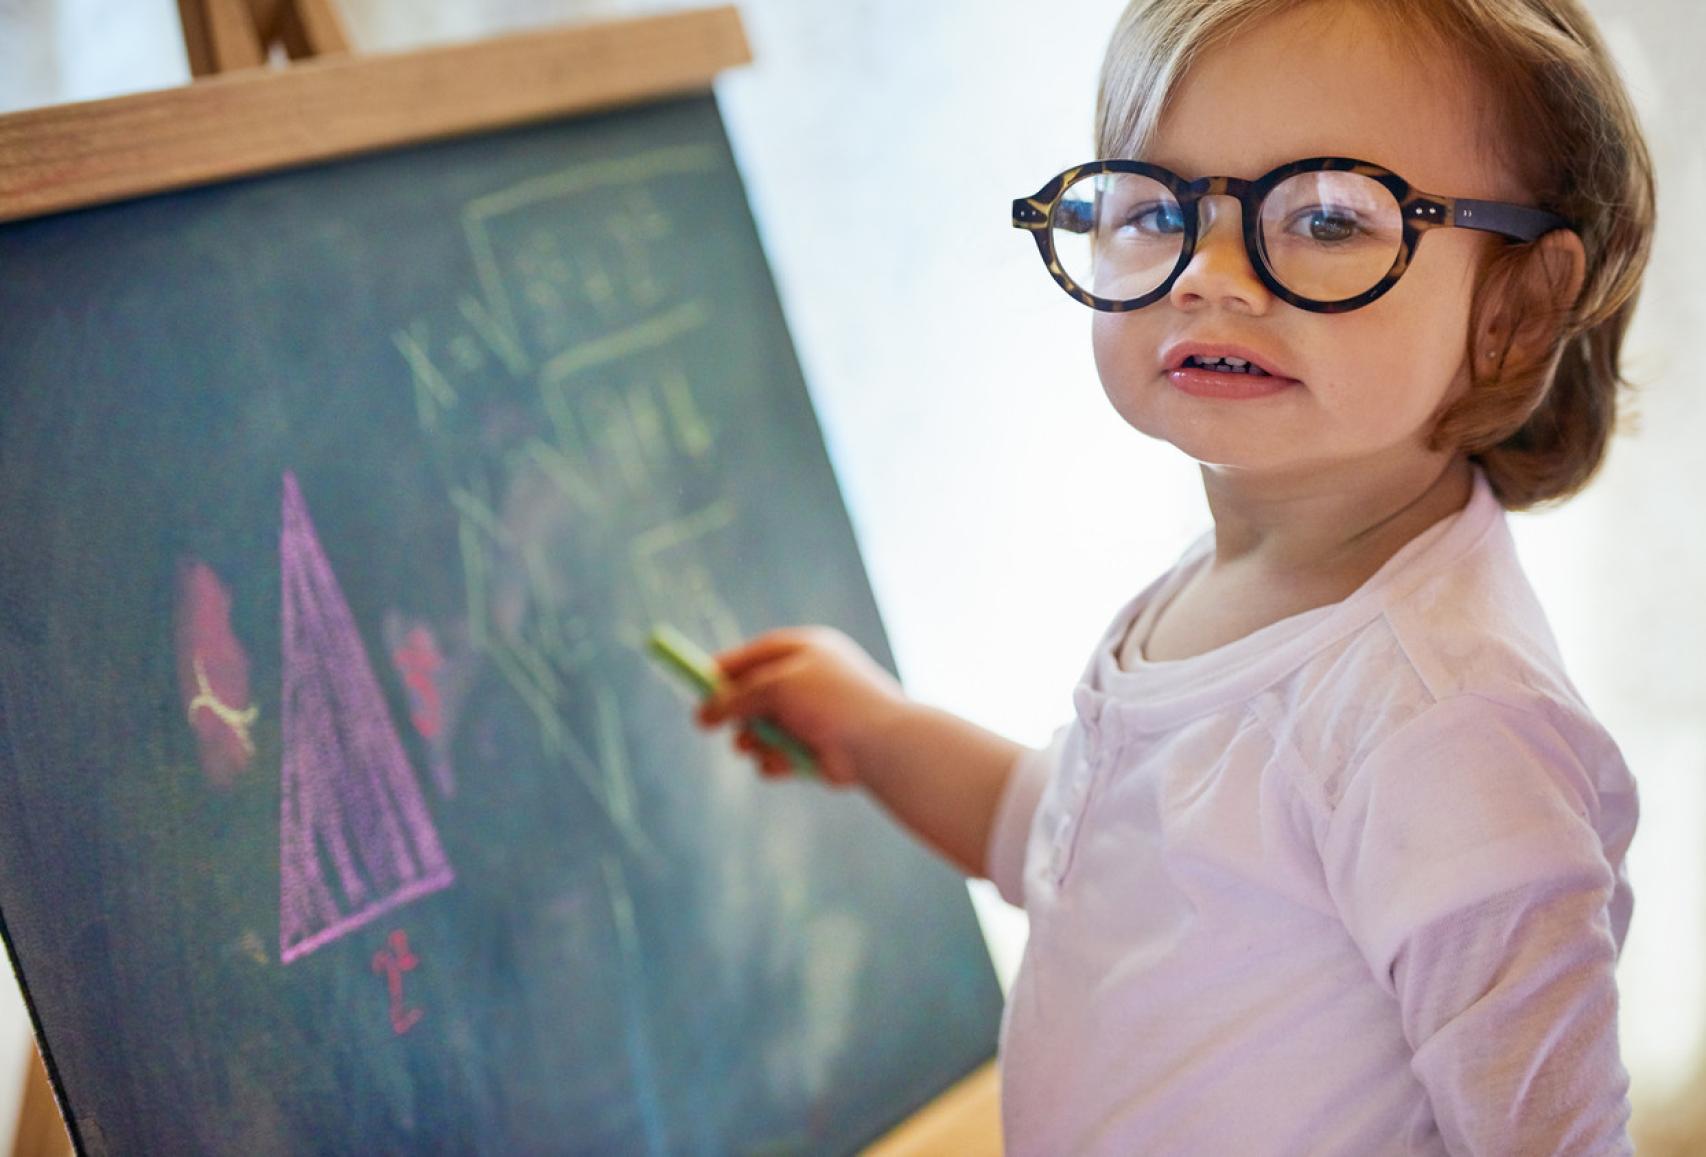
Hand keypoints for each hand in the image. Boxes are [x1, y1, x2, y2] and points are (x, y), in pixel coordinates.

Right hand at [696, 626, 907, 785]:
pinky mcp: (813, 752)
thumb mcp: (776, 687)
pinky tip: (785, 762)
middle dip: (734, 712)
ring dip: (752, 740)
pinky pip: (776, 757)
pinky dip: (774, 761)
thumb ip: (736, 697)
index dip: (727, 667)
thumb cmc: (832, 702)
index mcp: (808, 651)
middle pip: (754, 695)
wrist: (880, 743)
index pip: (757, 654)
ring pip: (760, 730)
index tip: (697, 680)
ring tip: (755, 745)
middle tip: (710, 725)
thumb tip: (701, 713)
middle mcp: (809, 682)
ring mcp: (811, 719)